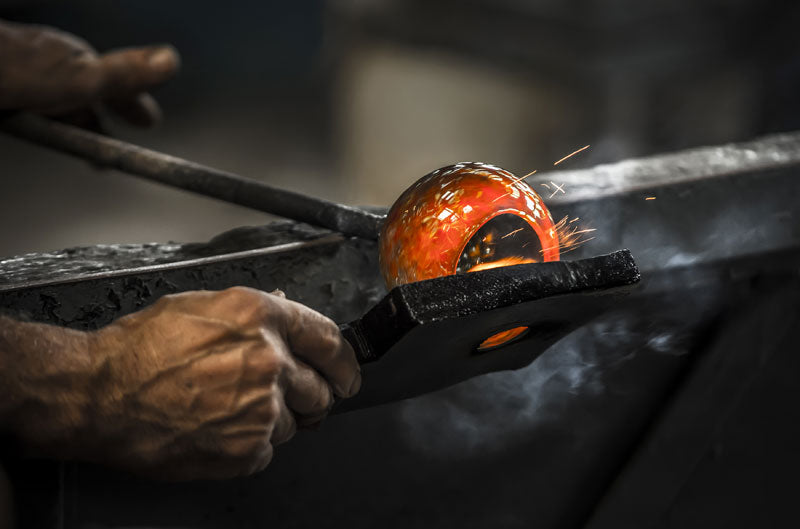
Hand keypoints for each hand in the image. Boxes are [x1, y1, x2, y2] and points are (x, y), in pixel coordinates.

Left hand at [0, 19, 178, 127]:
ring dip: (72, 122)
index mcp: (75, 63)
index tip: (150, 123)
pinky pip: (31, 109)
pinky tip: (38, 128)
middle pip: (85, 98)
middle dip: (103, 120)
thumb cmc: (14, 70)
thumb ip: (124, 74)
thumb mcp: (81, 79)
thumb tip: (171, 60)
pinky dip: (43, 121)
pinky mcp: (6, 91)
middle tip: (115, 144)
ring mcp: (24, 78)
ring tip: (82, 144)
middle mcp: (50, 67)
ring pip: (57, 103)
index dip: (134, 107)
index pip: (117, 86)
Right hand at [80, 287, 359, 479]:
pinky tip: (217, 429)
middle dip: (310, 395)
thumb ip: (253, 312)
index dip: (343, 361)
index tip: (346, 374)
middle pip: (321, 389)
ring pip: (294, 424)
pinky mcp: (246, 449)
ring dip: (273, 421)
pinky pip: (267, 452)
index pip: (328, 339)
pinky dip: (249, 445)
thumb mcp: (201, 307)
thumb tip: (283, 308)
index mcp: (260, 318)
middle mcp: (269, 360)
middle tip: (286, 397)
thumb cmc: (140, 350)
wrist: (100, 395)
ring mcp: (261, 408)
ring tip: (228, 410)